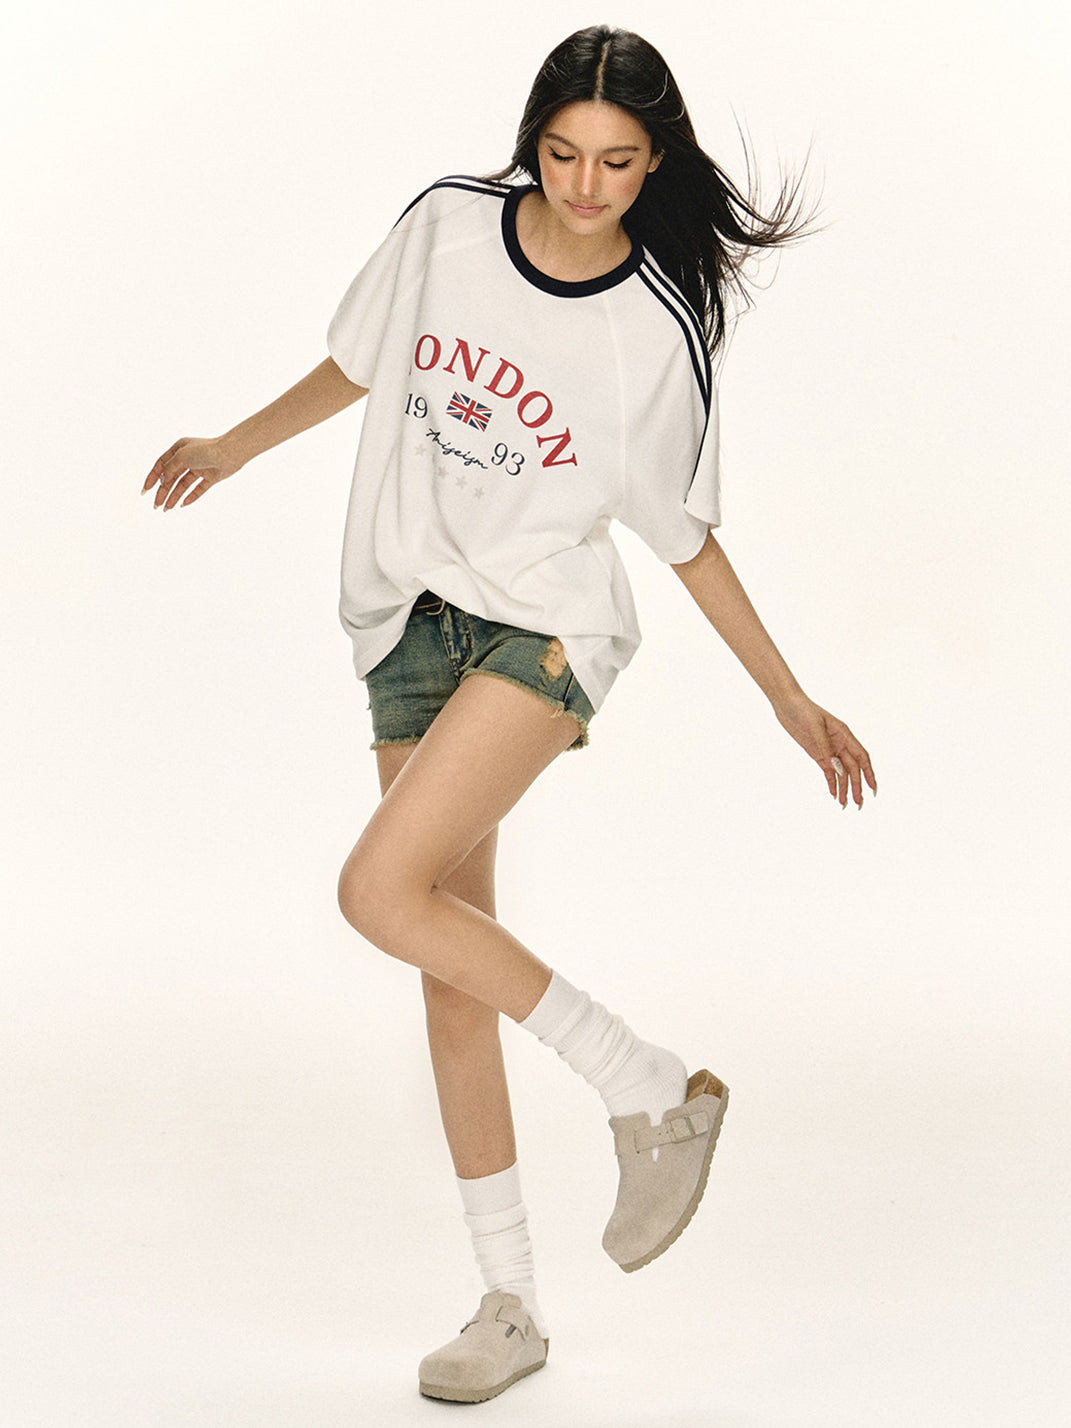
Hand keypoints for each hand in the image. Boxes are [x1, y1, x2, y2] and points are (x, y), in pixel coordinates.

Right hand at [142, 436, 241, 509]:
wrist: (229, 453)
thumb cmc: (205, 450)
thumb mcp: (181, 457)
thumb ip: (170, 469)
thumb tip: (162, 480)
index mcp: (179, 449)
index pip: (161, 465)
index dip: (152, 478)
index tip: (145, 491)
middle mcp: (188, 458)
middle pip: (171, 477)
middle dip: (162, 492)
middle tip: (156, 505)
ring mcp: (199, 468)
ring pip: (183, 485)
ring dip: (174, 496)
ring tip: (167, 509)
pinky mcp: (210, 477)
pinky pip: (198, 489)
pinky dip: (190, 496)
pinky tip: (183, 504)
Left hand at [772, 691, 876, 808]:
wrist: (787, 705)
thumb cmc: (803, 710)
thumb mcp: (814, 727)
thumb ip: (826, 748)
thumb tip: (837, 769)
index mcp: (844, 734)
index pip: (861, 757)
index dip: (869, 773)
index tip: (873, 788)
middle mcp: (840, 743)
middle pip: (852, 769)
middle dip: (856, 786)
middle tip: (858, 803)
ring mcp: (829, 750)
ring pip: (841, 773)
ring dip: (844, 788)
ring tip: (845, 804)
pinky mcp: (818, 754)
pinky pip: (828, 771)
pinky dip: (831, 783)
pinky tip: (834, 794)